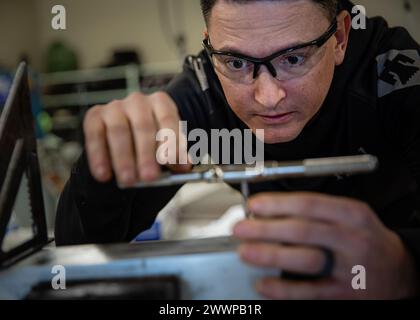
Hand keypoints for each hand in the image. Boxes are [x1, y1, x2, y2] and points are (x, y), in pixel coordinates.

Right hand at [83, 92, 190, 185]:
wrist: (126, 140)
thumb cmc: (151, 143)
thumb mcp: (166, 149)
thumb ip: (175, 157)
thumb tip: (184, 167)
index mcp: (161, 103)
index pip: (168, 119)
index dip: (171, 141)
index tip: (171, 162)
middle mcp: (138, 101)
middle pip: (143, 126)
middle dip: (146, 154)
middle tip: (149, 177)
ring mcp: (114, 107)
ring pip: (119, 131)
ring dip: (124, 158)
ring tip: (128, 181)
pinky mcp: (94, 116)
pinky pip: (95, 135)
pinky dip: (98, 156)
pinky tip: (103, 175)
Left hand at [233, 192, 418, 298]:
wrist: (398, 272)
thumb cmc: (364, 239)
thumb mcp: (349, 216)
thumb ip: (315, 212)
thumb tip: (270, 211)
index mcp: (352, 214)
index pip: (309, 204)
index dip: (277, 204)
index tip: (254, 205)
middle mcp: (352, 239)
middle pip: (302, 230)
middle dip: (265, 228)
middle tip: (240, 228)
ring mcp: (349, 269)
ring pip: (304, 260)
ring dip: (269, 255)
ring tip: (245, 252)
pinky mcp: (344, 294)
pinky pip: (309, 293)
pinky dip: (282, 289)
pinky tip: (263, 283)